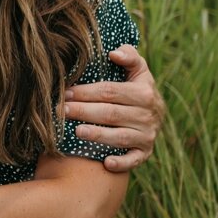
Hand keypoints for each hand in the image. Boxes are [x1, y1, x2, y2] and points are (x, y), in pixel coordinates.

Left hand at [65, 47, 164, 172]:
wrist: (156, 114)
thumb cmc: (137, 88)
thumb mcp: (138, 69)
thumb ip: (129, 56)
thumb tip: (113, 53)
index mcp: (144, 92)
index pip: (110, 92)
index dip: (86, 92)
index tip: (66, 93)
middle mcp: (148, 115)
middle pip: (111, 113)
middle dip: (84, 112)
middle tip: (62, 111)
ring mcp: (147, 136)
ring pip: (120, 137)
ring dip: (98, 135)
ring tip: (76, 132)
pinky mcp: (145, 153)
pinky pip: (134, 160)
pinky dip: (121, 162)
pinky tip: (105, 163)